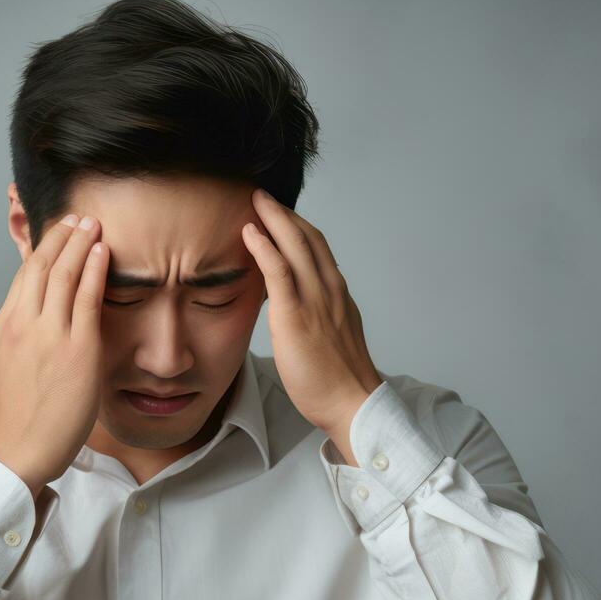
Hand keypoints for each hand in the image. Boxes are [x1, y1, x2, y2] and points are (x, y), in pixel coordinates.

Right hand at [0, 214, 108, 498]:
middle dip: (62, 235)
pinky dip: (95, 269)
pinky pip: (88, 298)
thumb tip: (29, 329)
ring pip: (64, 273)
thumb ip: (18, 342)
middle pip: (42, 265)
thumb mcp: (4, 368)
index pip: (24, 275)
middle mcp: (24, 323)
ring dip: (80, 242)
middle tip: (78, 216)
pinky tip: (104, 252)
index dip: (42, 249)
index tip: (57, 234)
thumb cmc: (14, 421)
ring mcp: (50, 334)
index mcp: (5, 326)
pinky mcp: (77, 349)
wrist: (17, 452)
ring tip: (93, 223)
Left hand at [241, 188, 383, 461]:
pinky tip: (250, 231)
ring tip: (254, 201)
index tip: (280, 214)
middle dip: (283, 213)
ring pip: (295, 245)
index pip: (318, 249)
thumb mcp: (330, 339)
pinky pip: (279, 270)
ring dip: (273, 218)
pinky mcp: (296, 314)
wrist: (350, 403)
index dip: (298, 227)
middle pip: (307, 237)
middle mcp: (329, 289)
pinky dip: (264, 246)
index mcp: (337, 295)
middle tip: (262, 195)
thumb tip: (299, 313)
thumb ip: (317, 318)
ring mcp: (315, 299)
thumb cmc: (337, 381)